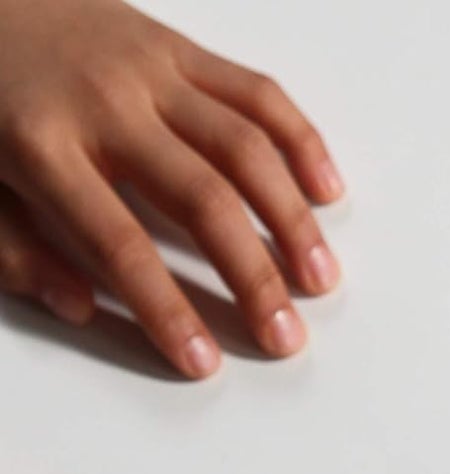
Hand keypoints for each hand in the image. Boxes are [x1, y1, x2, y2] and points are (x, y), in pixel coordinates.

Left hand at [0, 0, 342, 375]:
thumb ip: (15, 251)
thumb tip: (79, 306)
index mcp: (40, 144)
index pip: (119, 244)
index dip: (167, 309)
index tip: (203, 360)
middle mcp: (105, 103)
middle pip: (201, 200)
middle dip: (252, 278)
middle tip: (284, 336)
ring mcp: (148, 68)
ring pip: (245, 147)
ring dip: (292, 219)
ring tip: (320, 277)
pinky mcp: (178, 46)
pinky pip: (255, 93)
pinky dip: (300, 142)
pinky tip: (326, 191)